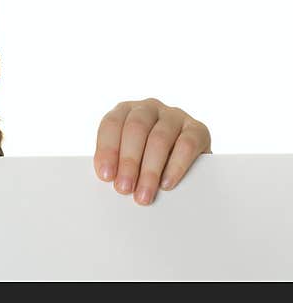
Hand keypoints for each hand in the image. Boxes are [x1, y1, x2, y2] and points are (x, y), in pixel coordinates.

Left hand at [93, 97, 211, 205]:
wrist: (184, 161)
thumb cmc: (144, 158)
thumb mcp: (127, 156)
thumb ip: (116, 162)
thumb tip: (109, 178)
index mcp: (125, 110)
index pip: (112, 124)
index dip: (107, 150)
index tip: (106, 176)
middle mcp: (149, 108)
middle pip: (136, 129)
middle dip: (128, 161)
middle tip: (124, 188)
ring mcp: (174, 116)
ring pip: (159, 139)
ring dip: (150, 170)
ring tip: (144, 194)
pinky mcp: (198, 129)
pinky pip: (187, 145)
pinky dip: (175, 166)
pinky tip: (167, 184)